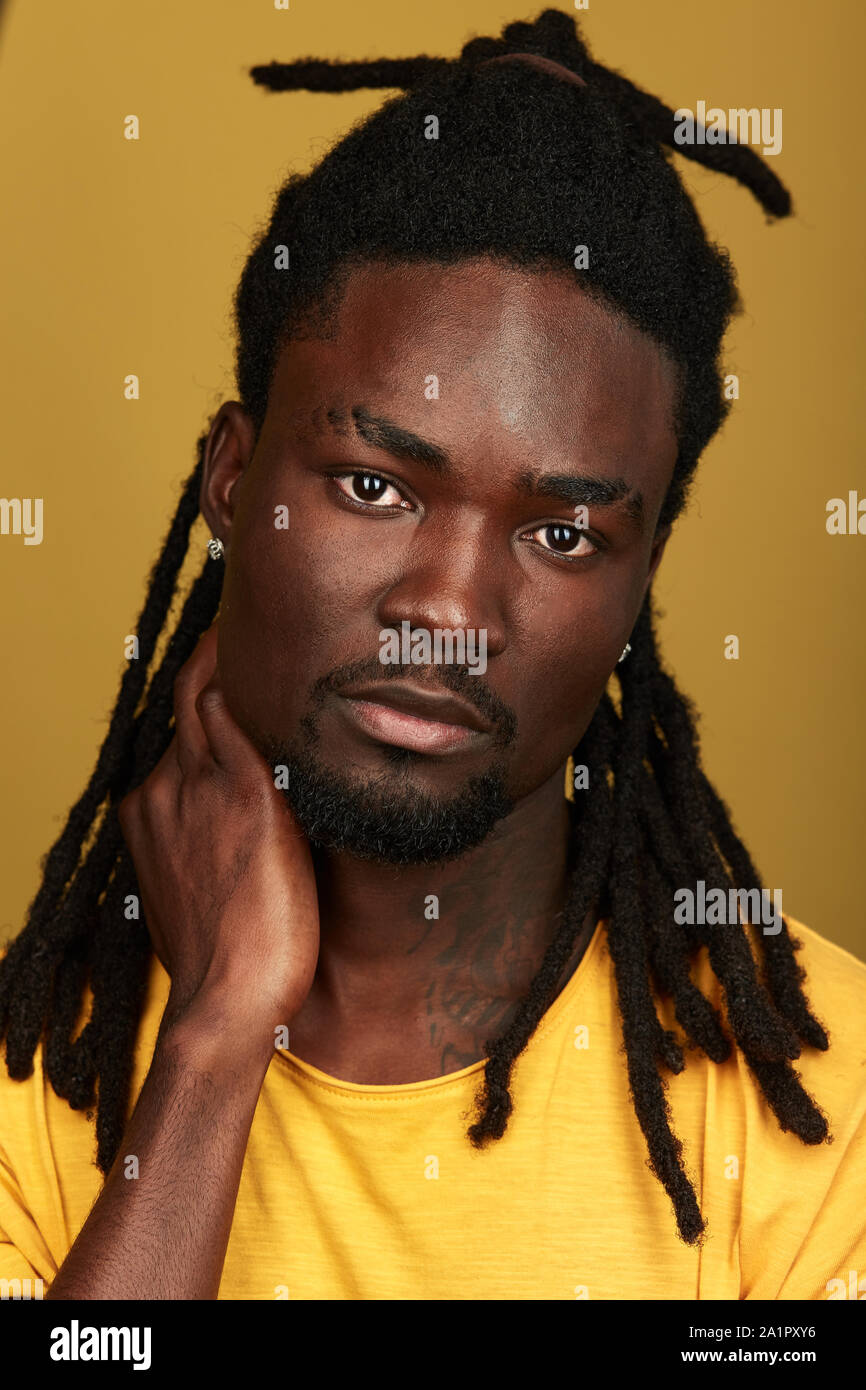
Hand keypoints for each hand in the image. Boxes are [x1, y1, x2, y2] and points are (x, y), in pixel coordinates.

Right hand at [117, 622, 319, 1038]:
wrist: (227, 1003)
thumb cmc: (226, 959)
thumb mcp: (199, 887)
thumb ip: (211, 843)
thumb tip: (243, 835)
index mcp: (151, 807)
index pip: (181, 731)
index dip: (209, 694)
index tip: (239, 671)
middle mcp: (166, 786)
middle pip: (190, 697)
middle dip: (217, 657)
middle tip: (259, 626)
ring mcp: (199, 786)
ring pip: (209, 691)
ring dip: (236, 655)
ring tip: (279, 622)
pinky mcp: (244, 792)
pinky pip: (243, 712)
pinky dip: (259, 678)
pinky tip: (294, 651)